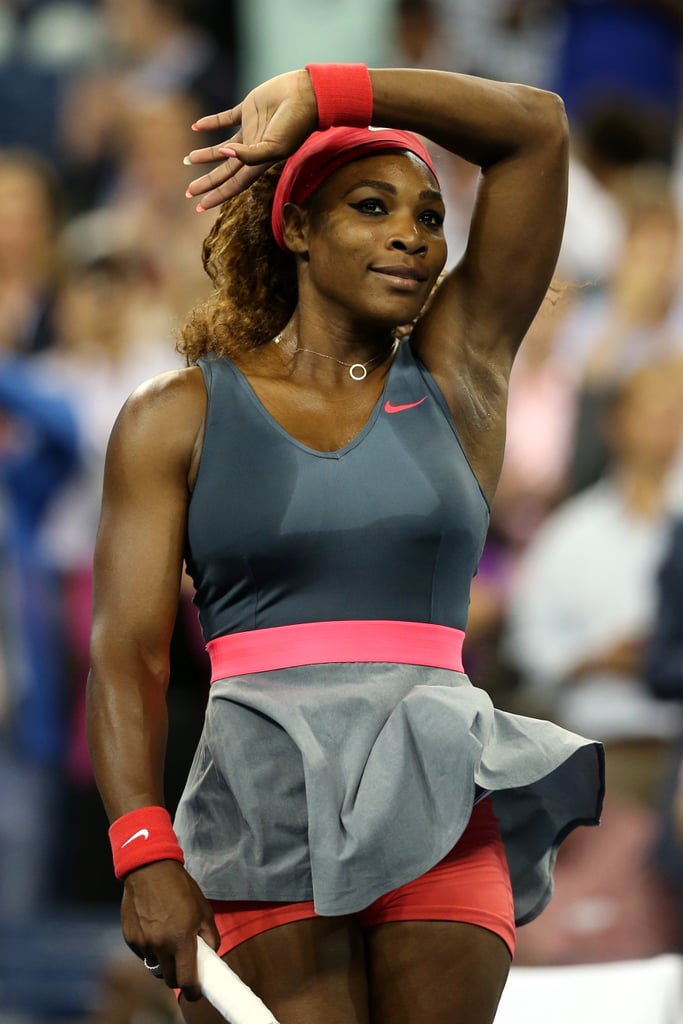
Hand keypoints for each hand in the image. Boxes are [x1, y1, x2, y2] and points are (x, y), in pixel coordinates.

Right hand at [121, 859, 219, 1000]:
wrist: (150, 869)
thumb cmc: (180, 888)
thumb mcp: (204, 909)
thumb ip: (210, 936)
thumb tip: (212, 954)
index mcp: (181, 939)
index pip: (187, 980)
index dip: (193, 991)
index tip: (196, 992)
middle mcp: (160, 945)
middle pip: (169, 979)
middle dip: (179, 976)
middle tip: (184, 965)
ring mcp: (143, 943)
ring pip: (155, 966)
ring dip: (164, 960)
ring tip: (168, 938)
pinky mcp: (130, 938)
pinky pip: (143, 954)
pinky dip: (150, 949)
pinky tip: (155, 930)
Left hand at [185, 69, 317, 210]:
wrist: (306, 95)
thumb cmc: (295, 125)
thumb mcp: (274, 147)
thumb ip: (250, 155)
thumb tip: (223, 153)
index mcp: (259, 163)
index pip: (234, 185)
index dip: (218, 196)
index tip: (200, 205)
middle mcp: (253, 149)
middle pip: (225, 171)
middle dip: (207, 182)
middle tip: (189, 191)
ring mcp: (250, 130)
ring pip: (222, 147)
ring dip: (206, 155)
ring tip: (187, 160)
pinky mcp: (248, 110)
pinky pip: (224, 119)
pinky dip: (210, 123)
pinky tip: (196, 127)